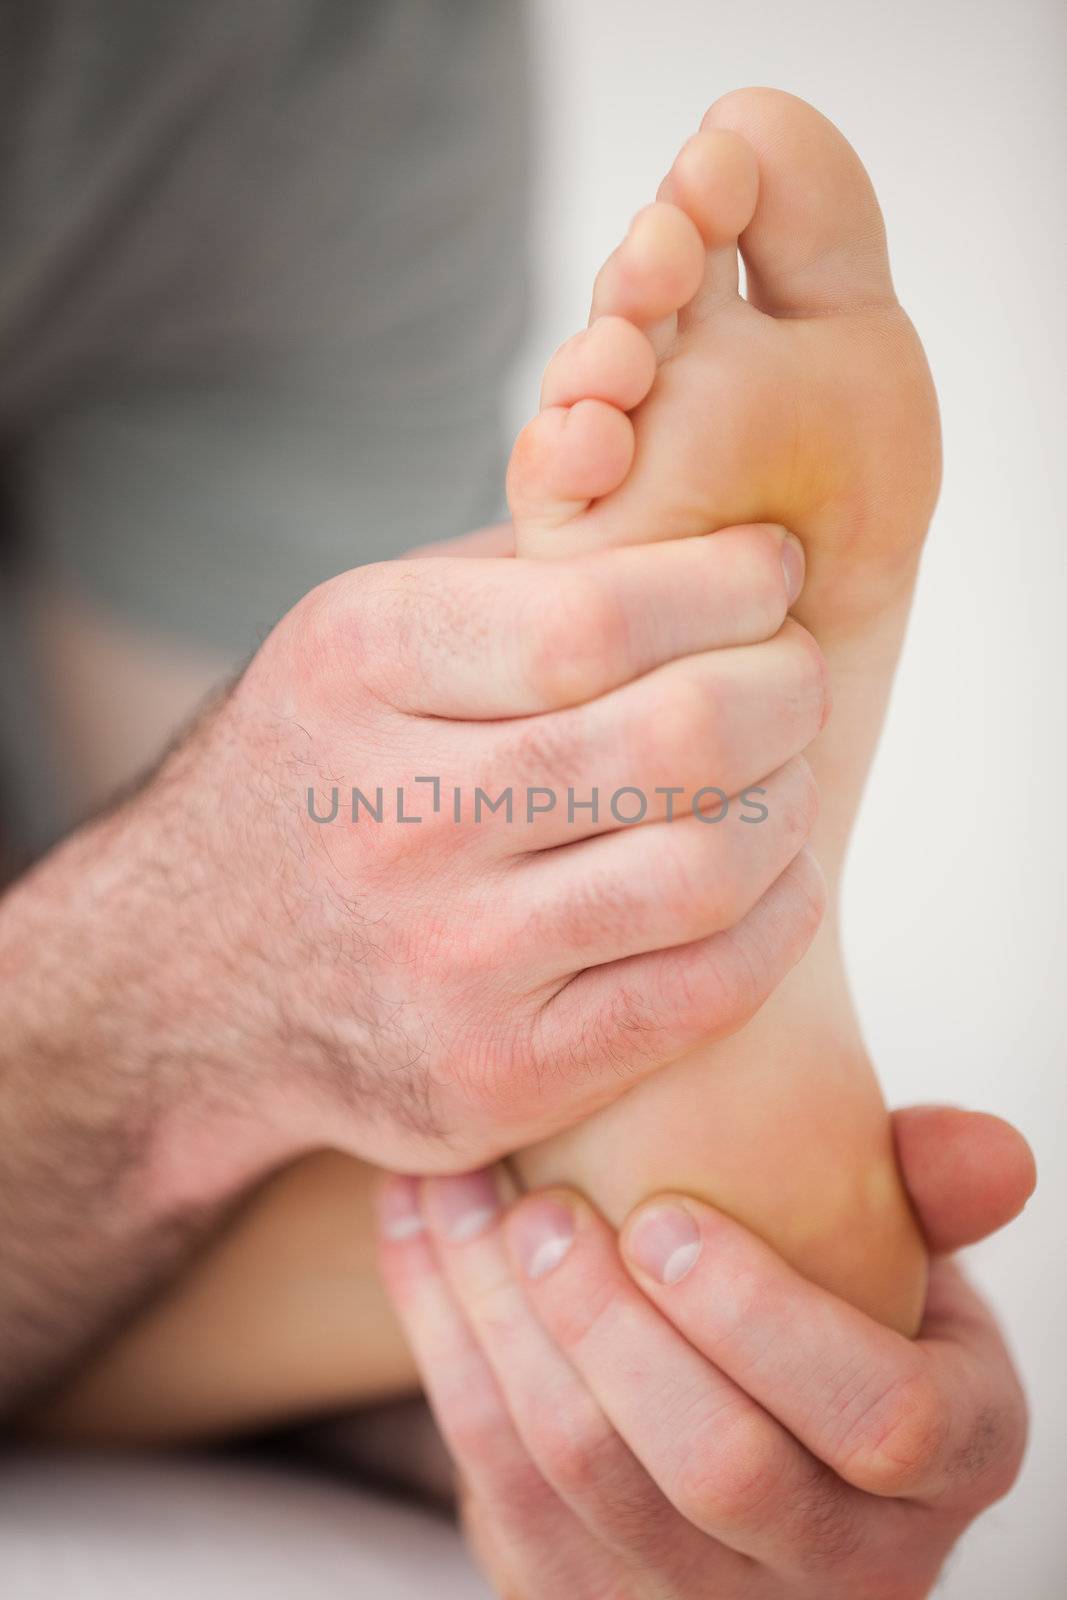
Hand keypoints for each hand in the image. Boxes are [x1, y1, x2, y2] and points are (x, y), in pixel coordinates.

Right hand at [126, 520, 824, 1173]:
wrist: (190, 973)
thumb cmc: (326, 770)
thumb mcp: (367, 634)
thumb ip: (519, 571)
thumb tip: (707, 526)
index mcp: (359, 667)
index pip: (604, 616)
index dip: (733, 586)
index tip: (773, 572)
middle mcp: (392, 817)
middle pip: (679, 738)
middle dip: (789, 688)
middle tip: (795, 677)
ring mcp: (443, 962)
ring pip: (708, 867)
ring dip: (792, 804)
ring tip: (782, 773)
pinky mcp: (495, 1074)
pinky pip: (702, 993)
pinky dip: (779, 919)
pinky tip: (775, 876)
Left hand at [379, 1106, 1033, 1596]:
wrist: (749, 1412)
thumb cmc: (832, 1308)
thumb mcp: (905, 1254)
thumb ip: (932, 1196)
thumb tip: (994, 1151)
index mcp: (947, 1460)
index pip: (882, 1419)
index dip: (763, 1318)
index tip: (665, 1213)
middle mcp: (844, 1562)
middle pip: (715, 1469)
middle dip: (607, 1326)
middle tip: (539, 1208)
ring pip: (582, 1486)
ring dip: (498, 1326)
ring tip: (456, 1198)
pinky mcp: (587, 1599)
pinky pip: (497, 1491)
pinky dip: (443, 1351)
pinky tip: (417, 1237)